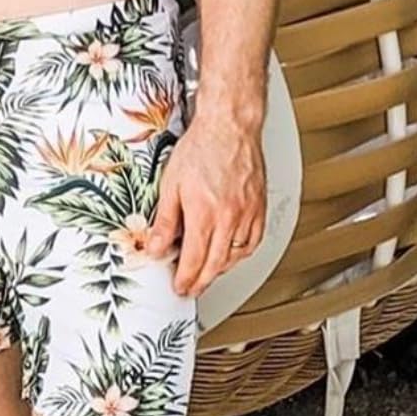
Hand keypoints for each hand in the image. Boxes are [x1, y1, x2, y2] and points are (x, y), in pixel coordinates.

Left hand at [146, 110, 265, 297]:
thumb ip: (165, 221)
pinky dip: (242, 254)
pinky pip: (254, 242)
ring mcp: (248, 214)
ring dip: (221, 271)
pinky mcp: (260, 207)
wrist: (229, 126)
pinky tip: (231, 255)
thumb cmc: (201, 148)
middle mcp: (230, 217)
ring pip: (237, 256)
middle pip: (216, 264)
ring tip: (207, 274)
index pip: (195, 260)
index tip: (179, 287)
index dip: (186, 279)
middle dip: (202, 282)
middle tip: (191, 289)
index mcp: (205, 213)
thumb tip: (157, 246)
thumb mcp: (170, 184)